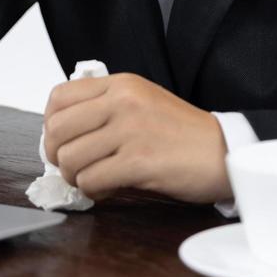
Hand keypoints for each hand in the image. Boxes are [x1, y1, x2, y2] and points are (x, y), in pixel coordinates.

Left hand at [42, 72, 232, 204]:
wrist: (224, 152)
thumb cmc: (184, 133)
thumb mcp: (143, 101)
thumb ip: (106, 107)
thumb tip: (63, 132)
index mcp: (121, 84)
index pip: (59, 98)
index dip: (51, 124)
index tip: (62, 140)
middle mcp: (122, 102)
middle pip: (57, 130)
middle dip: (57, 155)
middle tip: (72, 166)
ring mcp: (130, 131)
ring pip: (71, 158)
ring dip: (76, 177)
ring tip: (93, 179)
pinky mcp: (138, 161)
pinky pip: (91, 180)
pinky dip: (93, 191)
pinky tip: (108, 189)